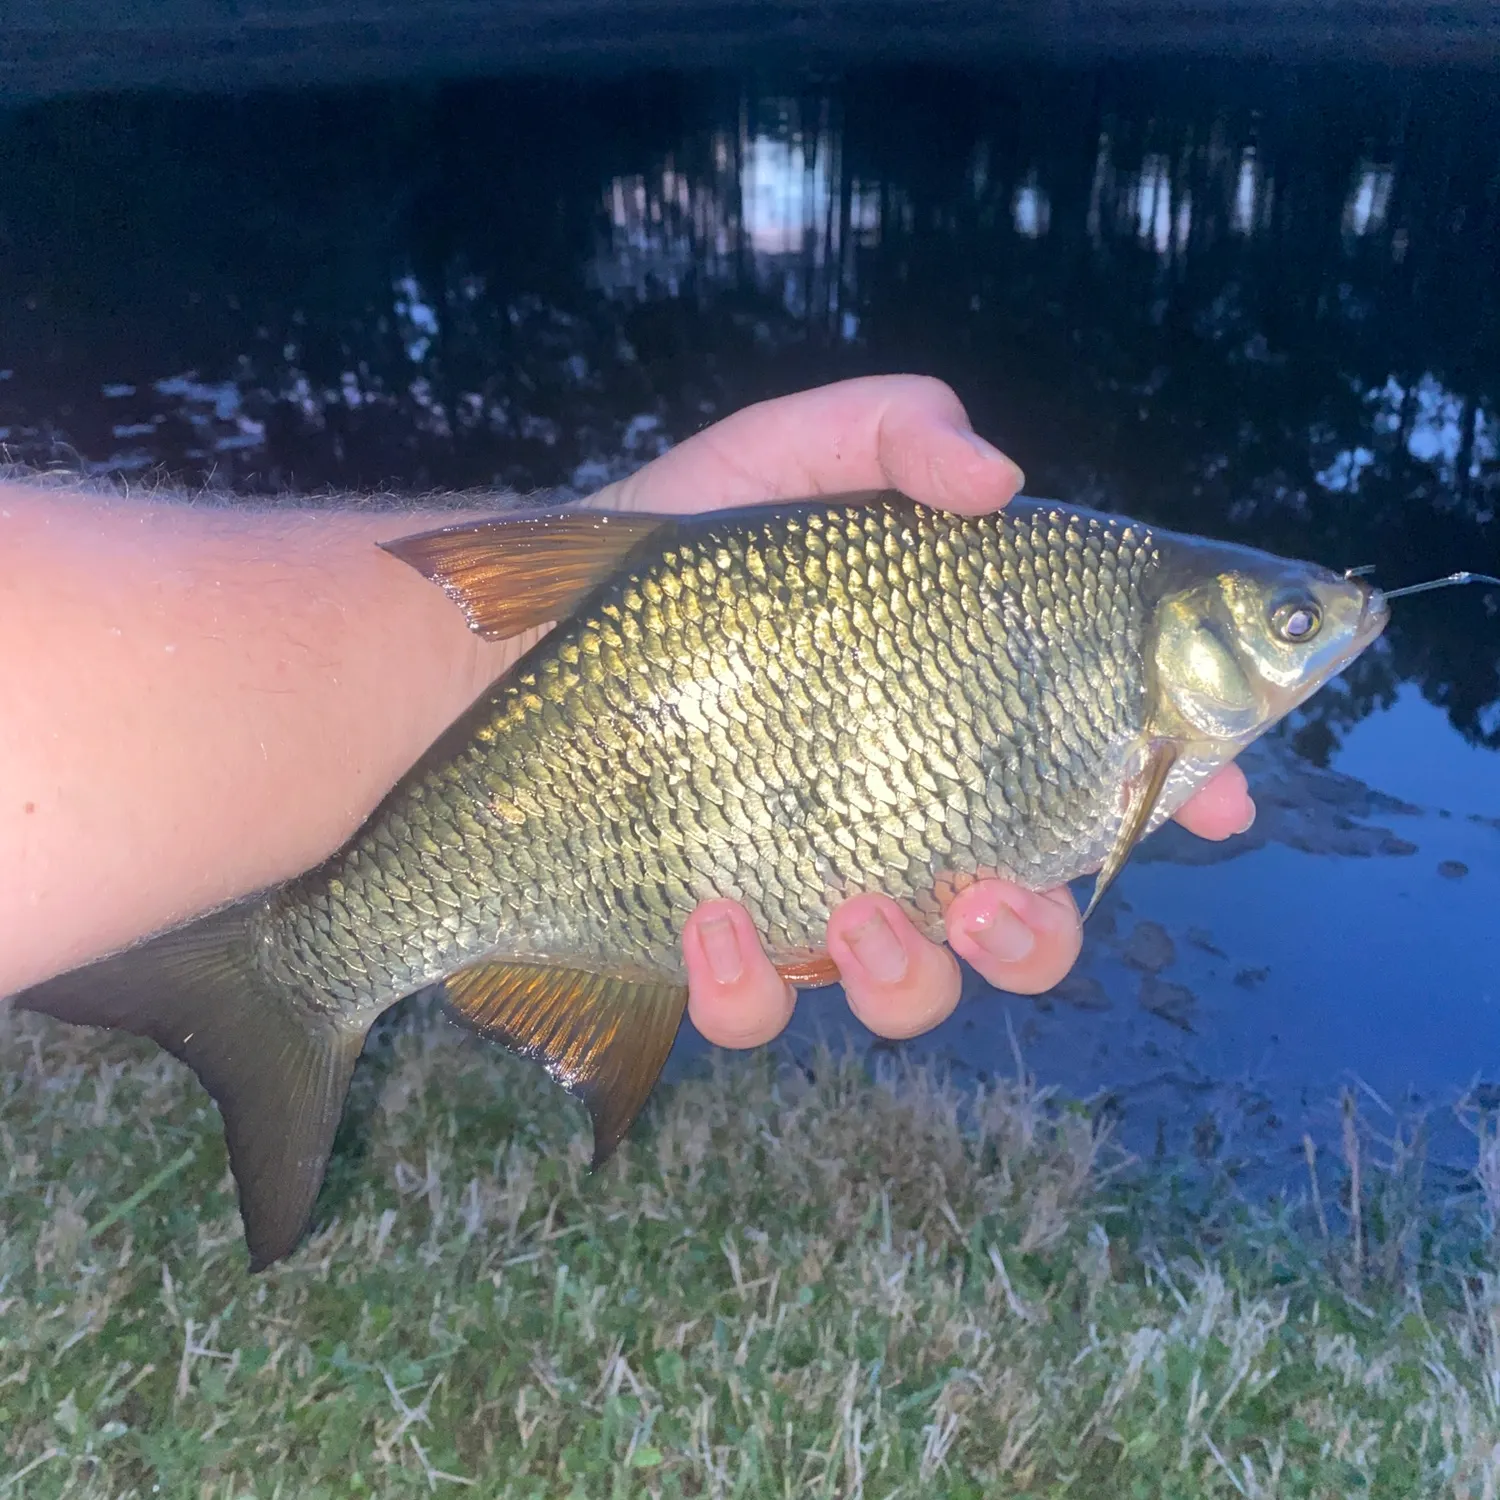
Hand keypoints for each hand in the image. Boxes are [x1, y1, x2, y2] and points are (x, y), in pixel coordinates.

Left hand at [587, 376, 1254, 1047]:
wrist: (493, 655)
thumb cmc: (654, 559)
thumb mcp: (774, 460)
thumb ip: (889, 431)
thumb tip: (1000, 478)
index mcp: (940, 720)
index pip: (1090, 769)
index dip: (1177, 791)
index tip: (1224, 800)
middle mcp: (892, 817)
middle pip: (1024, 921)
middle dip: (1042, 933)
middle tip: (1001, 893)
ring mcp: (804, 891)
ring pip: (911, 990)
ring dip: (915, 977)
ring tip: (863, 914)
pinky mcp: (710, 946)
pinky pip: (757, 1005)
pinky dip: (747, 978)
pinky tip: (707, 907)